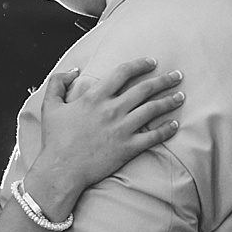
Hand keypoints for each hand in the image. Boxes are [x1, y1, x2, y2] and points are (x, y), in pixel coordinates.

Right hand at [26, 58, 184, 218]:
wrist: (62, 169)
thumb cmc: (55, 138)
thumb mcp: (50, 105)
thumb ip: (58, 82)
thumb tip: (74, 70)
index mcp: (95, 96)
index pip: (123, 72)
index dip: (140, 64)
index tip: (152, 62)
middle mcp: (112, 109)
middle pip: (144, 89)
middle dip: (164, 80)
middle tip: (177, 76)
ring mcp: (122, 129)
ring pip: (153, 110)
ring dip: (169, 101)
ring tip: (181, 96)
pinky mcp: (128, 147)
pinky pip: (153, 136)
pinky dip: (166, 129)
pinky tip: (175, 124)